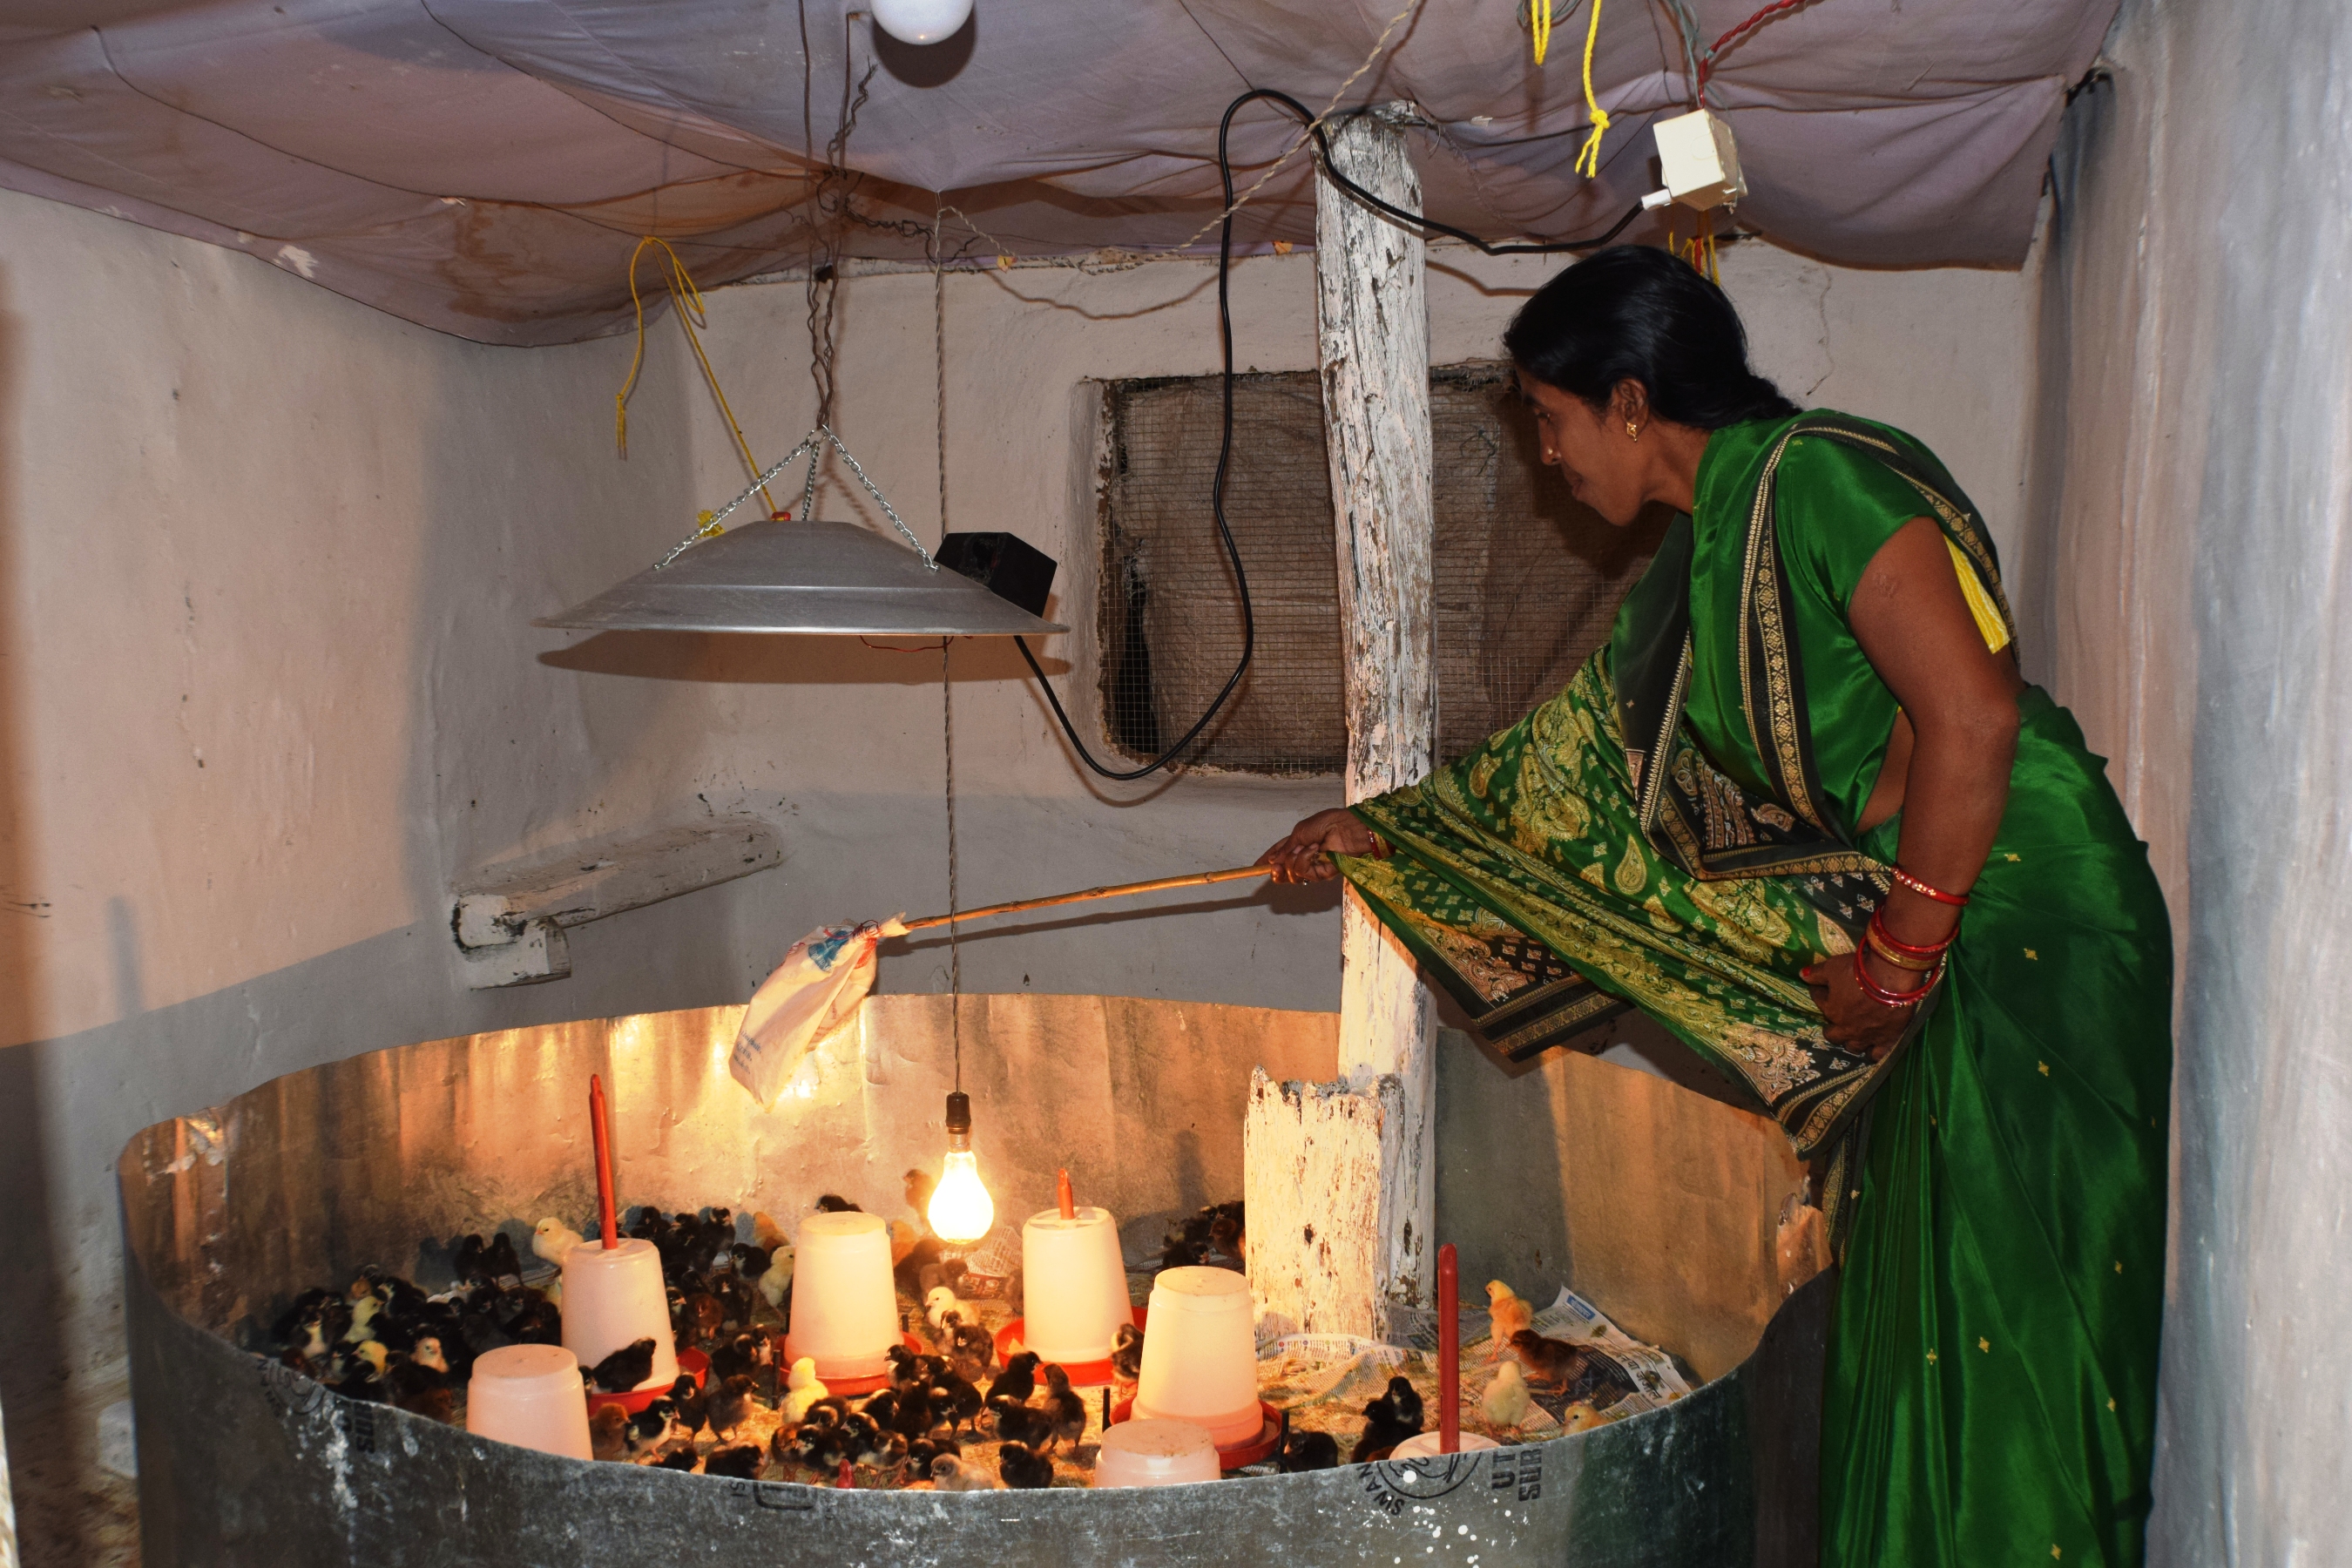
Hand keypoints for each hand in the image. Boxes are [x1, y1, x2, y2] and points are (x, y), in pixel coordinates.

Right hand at [1257, 808, 1386, 883]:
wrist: (1345, 828)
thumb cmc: (1326, 823)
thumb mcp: (1299, 832)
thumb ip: (1285, 848)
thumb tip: (1273, 861)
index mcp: (1298, 843)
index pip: (1279, 855)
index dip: (1267, 861)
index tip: (1255, 867)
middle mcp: (1304, 857)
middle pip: (1284, 872)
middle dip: (1276, 870)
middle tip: (1276, 867)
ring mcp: (1313, 866)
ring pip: (1292, 875)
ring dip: (1295, 861)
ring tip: (1306, 848)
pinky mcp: (1322, 874)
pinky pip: (1305, 874)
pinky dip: (1306, 860)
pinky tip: (1315, 850)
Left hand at [1801, 949, 1922, 1061]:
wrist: (1890, 980)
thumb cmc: (1857, 973)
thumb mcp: (1832, 968)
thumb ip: (1816, 974)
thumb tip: (1802, 975)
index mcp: (1831, 1010)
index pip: (1819, 1001)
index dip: (1820, 993)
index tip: (1823, 988)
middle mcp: (1846, 1028)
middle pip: (1833, 1035)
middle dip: (1833, 1028)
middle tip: (1837, 1020)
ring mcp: (1866, 1037)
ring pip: (1853, 1047)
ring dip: (1851, 1042)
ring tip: (1855, 1036)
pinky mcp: (1886, 1040)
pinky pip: (1876, 1054)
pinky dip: (1873, 1053)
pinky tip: (1873, 1050)